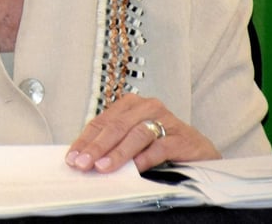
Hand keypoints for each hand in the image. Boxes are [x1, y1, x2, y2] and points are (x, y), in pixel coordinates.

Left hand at [65, 93, 218, 173]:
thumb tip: (84, 158)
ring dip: (118, 152)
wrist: (199, 150)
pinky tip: (135, 167)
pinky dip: (146, 157)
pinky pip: (160, 146)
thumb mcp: (133, 140)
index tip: (72, 157)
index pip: (101, 122)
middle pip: (116, 126)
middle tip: (83, 163)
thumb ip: (112, 144)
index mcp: (131, 105)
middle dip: (97, 147)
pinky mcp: (182, 137)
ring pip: (136, 134)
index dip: (85, 140)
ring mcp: (166, 120)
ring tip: (104, 167)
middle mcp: (147, 107)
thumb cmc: (162, 143)